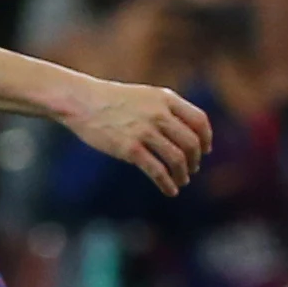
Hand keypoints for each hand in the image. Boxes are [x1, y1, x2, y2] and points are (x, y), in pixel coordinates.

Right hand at [63, 76, 212, 195]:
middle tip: (192, 169)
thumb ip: (165, 109)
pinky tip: (169, 191)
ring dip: (183, 174)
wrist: (81, 102)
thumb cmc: (112, 100)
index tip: (205, 150)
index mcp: (165, 99)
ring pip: (177, 159)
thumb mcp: (145, 96)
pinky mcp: (129, 149)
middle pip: (191, 142)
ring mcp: (144, 131)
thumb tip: (185, 132)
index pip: (199, 120)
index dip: (206, 138)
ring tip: (181, 182)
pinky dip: (167, 184)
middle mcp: (159, 114)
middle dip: (195, 160)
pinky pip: (157, 171)